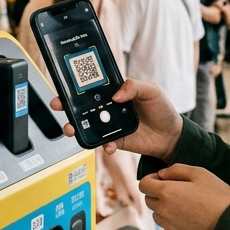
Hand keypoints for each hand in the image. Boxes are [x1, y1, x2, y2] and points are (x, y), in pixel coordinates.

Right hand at [49, 78, 182, 157]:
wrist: (171, 135)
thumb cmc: (161, 109)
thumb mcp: (151, 91)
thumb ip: (134, 87)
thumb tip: (116, 95)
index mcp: (115, 92)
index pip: (92, 86)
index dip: (76, 85)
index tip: (64, 84)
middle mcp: (108, 108)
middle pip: (82, 106)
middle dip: (66, 105)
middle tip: (58, 105)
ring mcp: (109, 125)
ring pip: (86, 125)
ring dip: (75, 127)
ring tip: (72, 128)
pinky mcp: (114, 140)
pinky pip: (101, 143)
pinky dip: (102, 145)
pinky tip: (108, 145)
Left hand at [139, 164, 229, 229]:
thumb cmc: (217, 195)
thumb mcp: (200, 173)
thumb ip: (176, 170)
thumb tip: (161, 174)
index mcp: (166, 192)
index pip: (143, 185)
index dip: (151, 179)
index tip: (162, 179)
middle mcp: (163, 210)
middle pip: (149, 200)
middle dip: (158, 193)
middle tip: (177, 191)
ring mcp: (168, 226)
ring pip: (157, 215)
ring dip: (164, 209)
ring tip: (185, 206)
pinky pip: (166, 228)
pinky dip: (172, 223)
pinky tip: (188, 219)